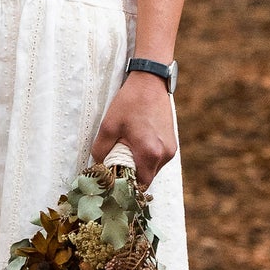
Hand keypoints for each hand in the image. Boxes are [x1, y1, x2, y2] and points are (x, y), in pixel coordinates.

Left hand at [89, 72, 176, 187]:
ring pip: (152, 169)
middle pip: (146, 178)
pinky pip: (157, 159)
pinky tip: (135, 144)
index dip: (126, 186)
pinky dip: (146, 157)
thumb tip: (97, 166)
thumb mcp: (108, 126)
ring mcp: (171, 149)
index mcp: (149, 153)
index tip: (113, 182)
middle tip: (115, 165)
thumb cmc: (129, 102)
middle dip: (131, 176)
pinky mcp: (172, 143)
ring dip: (139, 166)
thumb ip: (101, 150)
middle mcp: (164, 154)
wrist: (150, 82)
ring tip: (125, 151)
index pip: (140, 185)